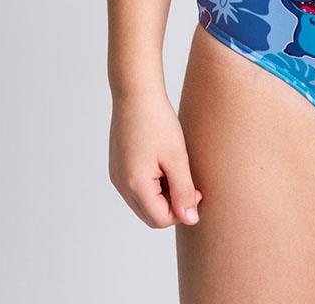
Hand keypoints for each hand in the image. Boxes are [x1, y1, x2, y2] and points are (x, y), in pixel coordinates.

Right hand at [109, 86, 203, 228]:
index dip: (182, 211)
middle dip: (173, 206)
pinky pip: (137, 188)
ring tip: (177, 169)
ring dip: (163, 195)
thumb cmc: (157, 121)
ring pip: (144, 203)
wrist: (136, 93)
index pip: (161, 219)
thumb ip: (184, 191)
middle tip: (190, 182)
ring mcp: (117, 177)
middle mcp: (121, 186)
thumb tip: (190, 220)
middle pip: (151, 215)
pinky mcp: (118, 167)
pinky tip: (164, 163)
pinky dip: (153, 185)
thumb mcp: (177, 157)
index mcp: (135, 185)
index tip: (197, 190)